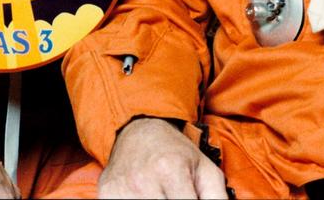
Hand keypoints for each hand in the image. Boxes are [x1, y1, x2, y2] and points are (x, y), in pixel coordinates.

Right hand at [99, 117, 227, 199]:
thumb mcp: (206, 170)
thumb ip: (217, 198)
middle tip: (179, 197)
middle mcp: (142, 181)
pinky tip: (147, 198)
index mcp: (170, 170)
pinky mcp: (106, 195)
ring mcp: (121, 190)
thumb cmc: (176, 153)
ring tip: (164, 197)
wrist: (137, 130)